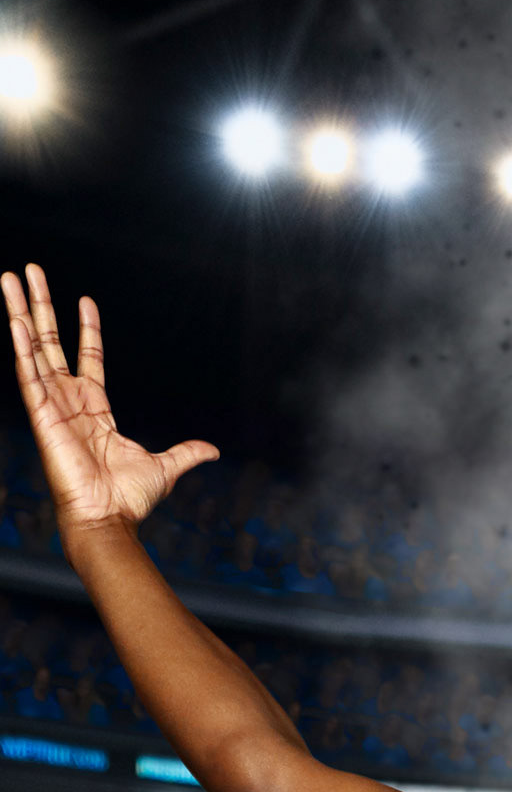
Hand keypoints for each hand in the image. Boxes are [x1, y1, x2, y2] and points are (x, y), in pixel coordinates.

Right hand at [2, 262, 217, 539]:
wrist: (108, 519)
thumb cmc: (128, 500)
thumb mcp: (165, 467)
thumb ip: (186, 453)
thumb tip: (212, 450)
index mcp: (95, 410)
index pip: (88, 358)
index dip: (87, 329)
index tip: (85, 300)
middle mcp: (69, 402)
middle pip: (51, 343)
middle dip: (41, 306)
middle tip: (29, 272)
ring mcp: (52, 405)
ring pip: (32, 348)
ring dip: (20, 312)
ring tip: (9, 276)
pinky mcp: (41, 415)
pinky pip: (28, 373)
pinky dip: (20, 345)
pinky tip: (15, 319)